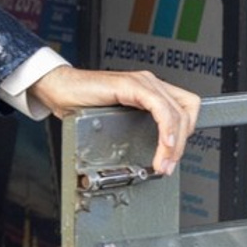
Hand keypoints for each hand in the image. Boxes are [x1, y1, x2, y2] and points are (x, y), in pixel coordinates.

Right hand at [28, 64, 200, 175]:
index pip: (187, 109)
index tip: (173, 156)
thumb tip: (156, 154)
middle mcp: (149, 83)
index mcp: (150, 90)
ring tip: (162, 163)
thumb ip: (138, 129)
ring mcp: (141, 82)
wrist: (59, 89)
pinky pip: (160, 108)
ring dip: (174, 144)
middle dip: (182, 144)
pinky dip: (166, 129)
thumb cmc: (82, 104)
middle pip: (187, 111)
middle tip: (167, 165)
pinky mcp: (130, 85)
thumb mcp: (118, 121)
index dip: (186, 134)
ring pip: (177, 112)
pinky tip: (162, 145)